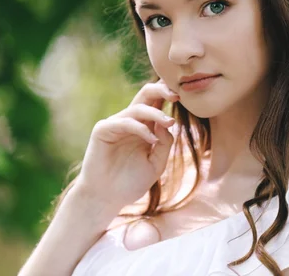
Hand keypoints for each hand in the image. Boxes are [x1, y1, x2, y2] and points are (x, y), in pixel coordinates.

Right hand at [75, 80, 179, 212]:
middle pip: (145, 94)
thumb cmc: (131, 182)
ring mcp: (115, 124)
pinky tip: (152, 139)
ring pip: (137, 108)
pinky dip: (140, 128)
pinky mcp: (103, 130)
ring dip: (156, 113)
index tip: (185, 97)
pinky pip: (124, 122)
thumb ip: (165, 143)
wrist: (107, 199)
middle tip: (177, 95)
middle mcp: (130, 121)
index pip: (156, 102)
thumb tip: (169, 122)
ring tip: (169, 123)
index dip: (169, 95)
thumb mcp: (156, 164)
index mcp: (144, 126)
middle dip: (161, 89)